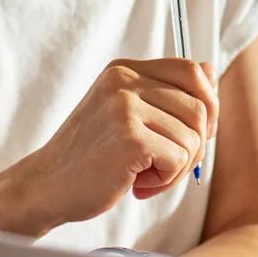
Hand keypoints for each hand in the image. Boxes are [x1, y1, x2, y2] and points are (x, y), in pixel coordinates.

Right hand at [19, 59, 218, 229]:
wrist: (46, 186)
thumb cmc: (90, 156)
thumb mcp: (126, 115)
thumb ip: (167, 94)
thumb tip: (211, 72)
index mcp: (124, 71)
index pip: (191, 71)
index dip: (207, 104)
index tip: (195, 133)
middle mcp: (124, 81)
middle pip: (199, 108)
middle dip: (193, 145)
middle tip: (163, 165)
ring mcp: (125, 108)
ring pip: (194, 137)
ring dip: (176, 167)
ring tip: (143, 175)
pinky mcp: (130, 138)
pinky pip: (180, 159)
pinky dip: (166, 180)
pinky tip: (137, 184)